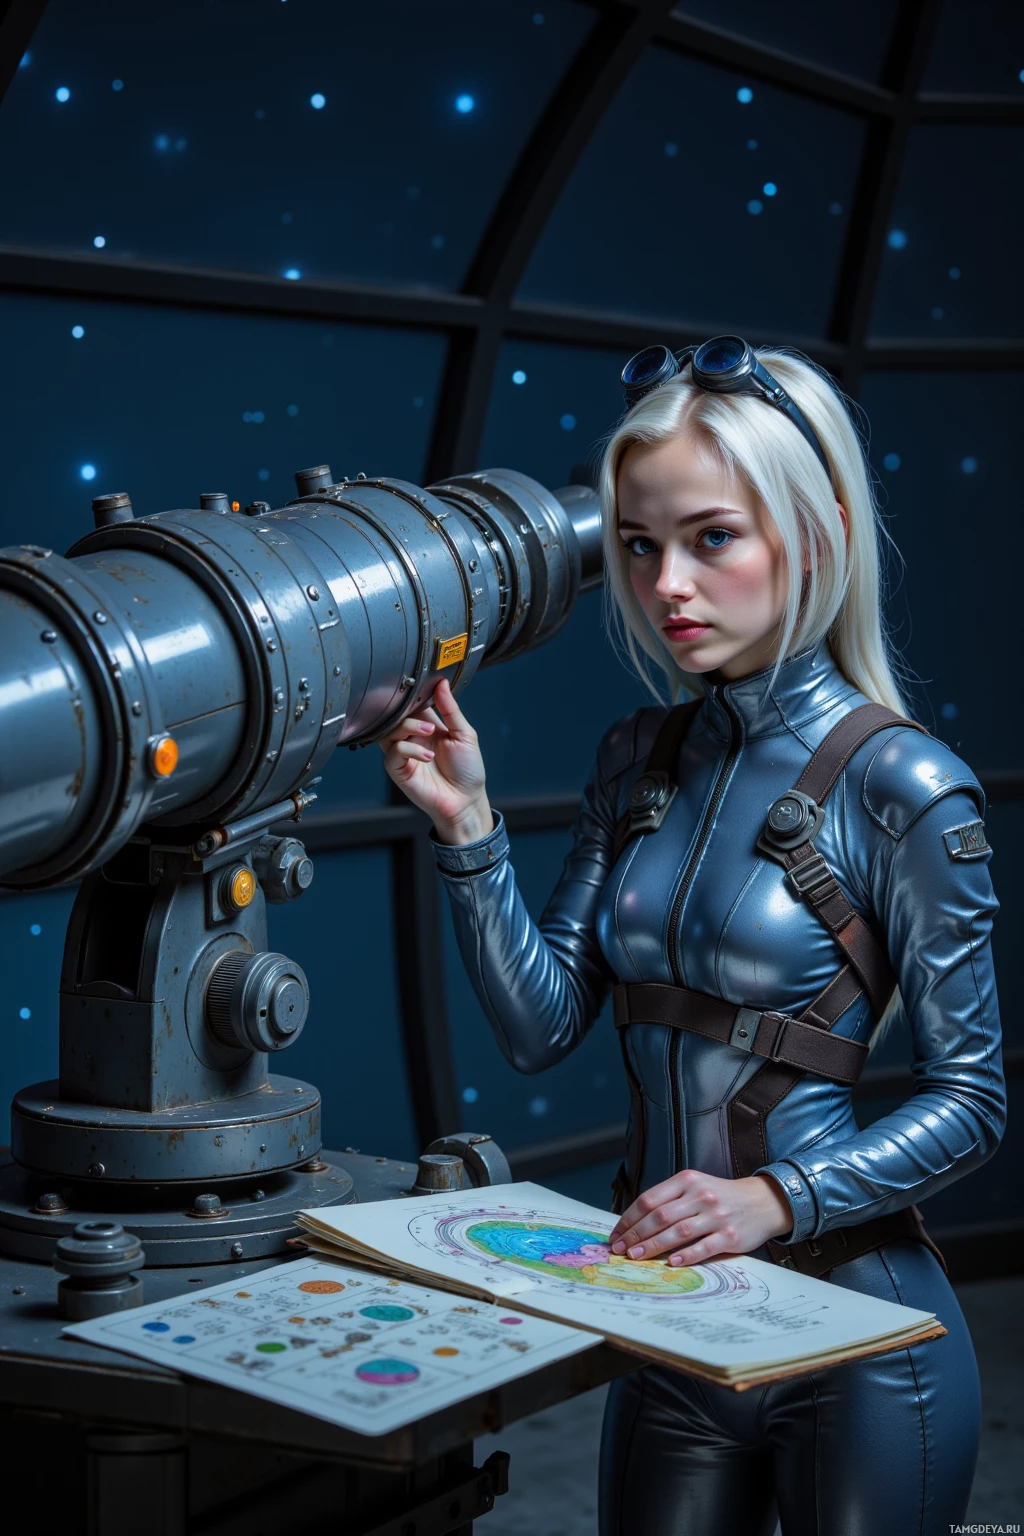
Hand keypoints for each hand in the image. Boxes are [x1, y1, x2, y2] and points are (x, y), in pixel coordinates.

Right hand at [377, 677, 492, 844]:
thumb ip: (451, 710)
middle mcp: (412, 738)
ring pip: (389, 732)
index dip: (414, 697)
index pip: (412, 705)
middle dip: (409, 714)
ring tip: (429, 734)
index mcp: (427, 726)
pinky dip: (409, 750)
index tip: (422, 688)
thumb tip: (443, 684)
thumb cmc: (467, 770)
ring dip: (407, 728)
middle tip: (429, 721)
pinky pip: (393, 754)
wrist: (466, 800)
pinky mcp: (398, 770)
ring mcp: (404, 754)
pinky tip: (427, 756)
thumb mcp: (465, 734)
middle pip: (396, 716)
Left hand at [608, 1170, 793, 1266]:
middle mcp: (700, 1196)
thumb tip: (635, 1224)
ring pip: (678, 1232)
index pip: (650, 1199)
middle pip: (660, 1216)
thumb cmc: (720, 1197)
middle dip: (635, 1234)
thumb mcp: (695, 1187)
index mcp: (687, 1181)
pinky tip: (672, 1263)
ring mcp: (716, 1216)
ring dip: (653, 1246)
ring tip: (635, 1256)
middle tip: (619, 1249)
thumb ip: (669, 1200)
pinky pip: (704, 1247)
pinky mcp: (730, 1236)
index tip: (616, 1234)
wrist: (763, 1201)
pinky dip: (686, 1255)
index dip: (629, 1218)